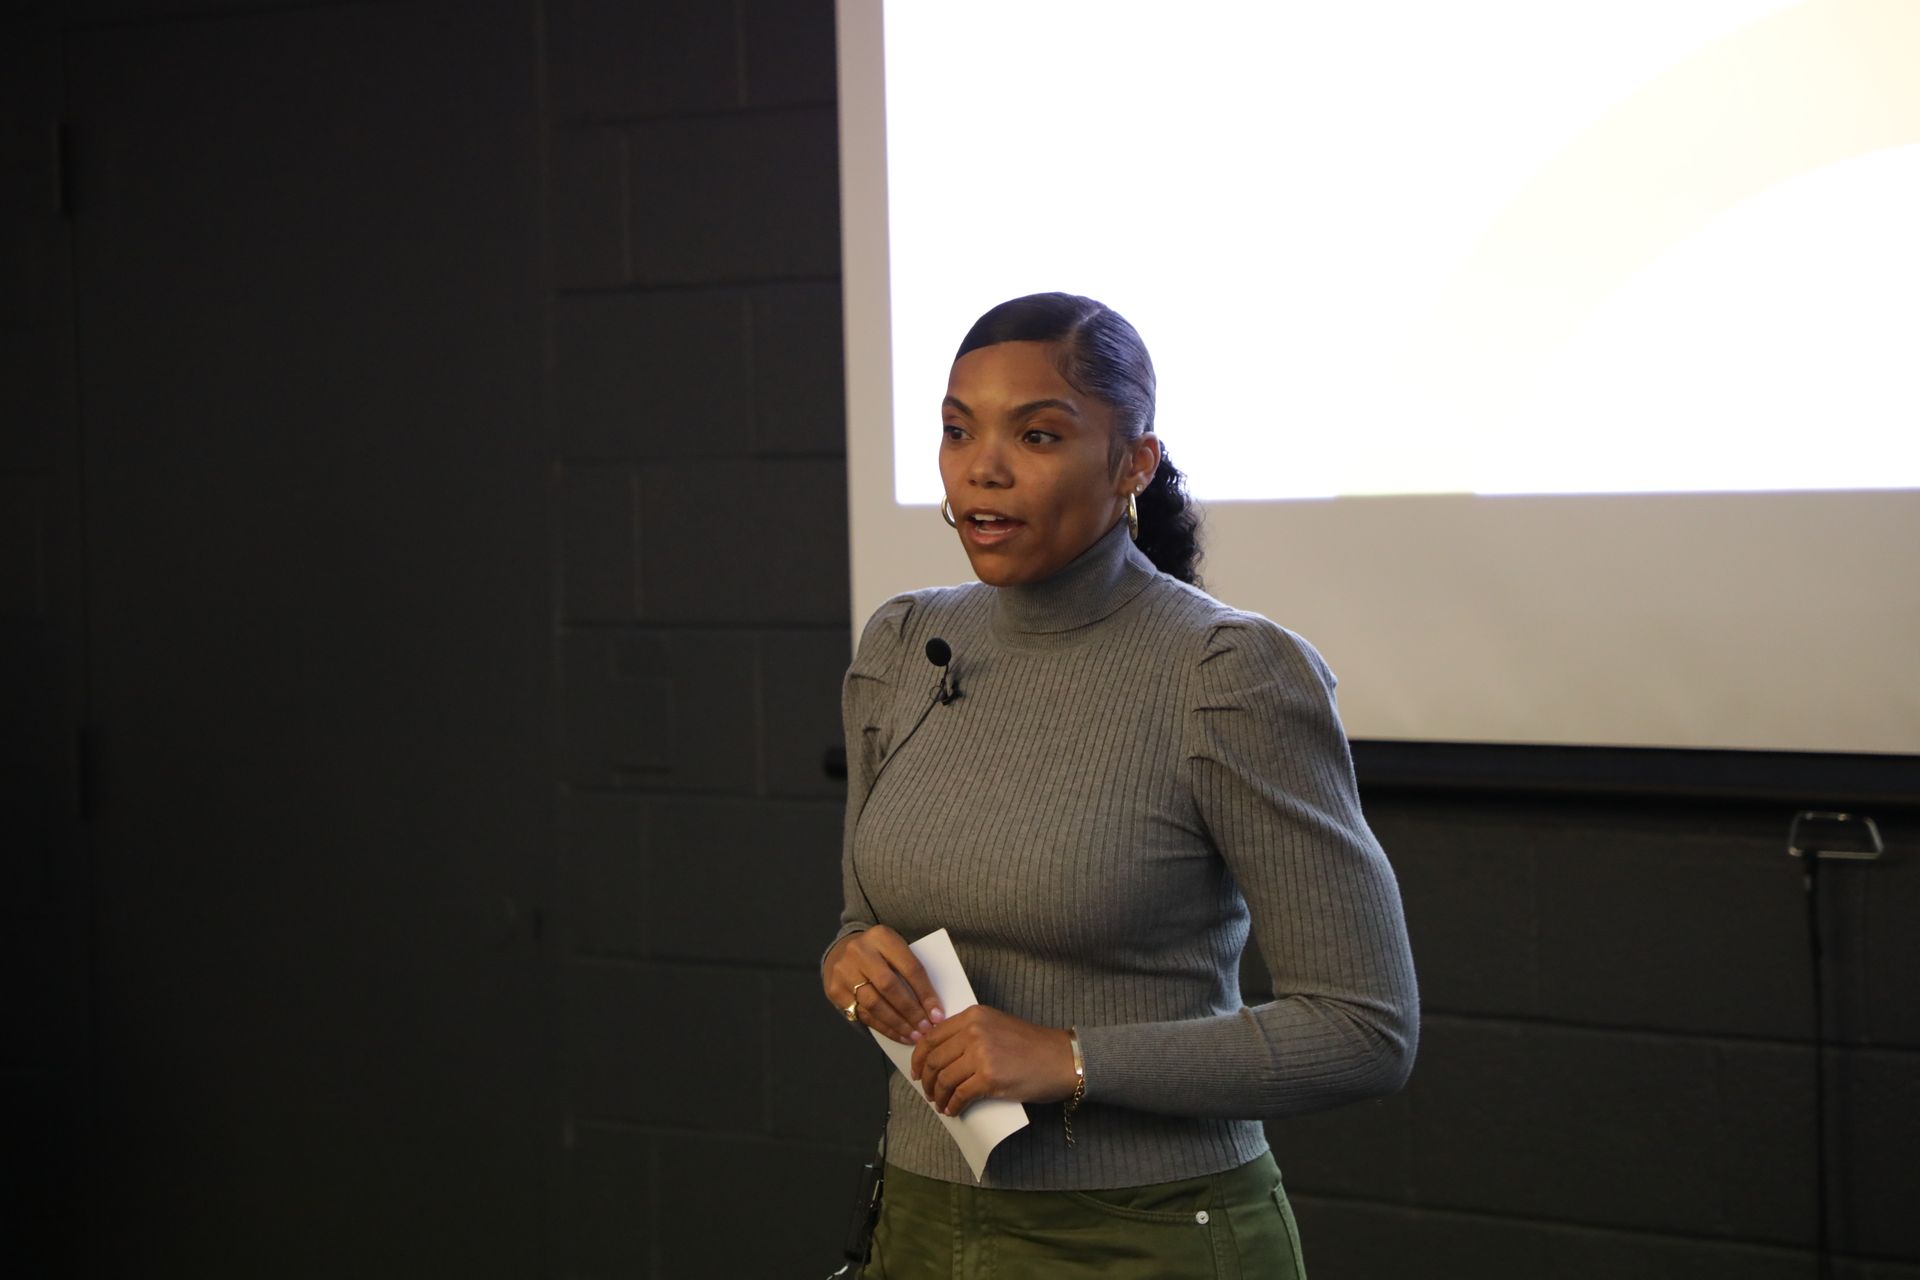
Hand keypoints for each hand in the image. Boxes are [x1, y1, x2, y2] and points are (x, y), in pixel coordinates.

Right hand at [821, 926, 942, 1044]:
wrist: (841, 951)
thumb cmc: (879, 954)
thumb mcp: (895, 949)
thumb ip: (910, 970)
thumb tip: (933, 1007)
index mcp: (882, 936)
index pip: (909, 967)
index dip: (925, 993)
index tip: (938, 1014)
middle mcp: (859, 951)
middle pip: (890, 986)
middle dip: (911, 1011)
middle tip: (926, 1029)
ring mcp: (844, 971)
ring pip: (874, 1004)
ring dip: (897, 1024)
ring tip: (914, 1036)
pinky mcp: (835, 990)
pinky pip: (863, 1014)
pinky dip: (884, 1028)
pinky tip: (898, 1035)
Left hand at [909, 1006, 1076, 1116]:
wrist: (1061, 1059)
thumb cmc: (1032, 1046)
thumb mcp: (997, 1026)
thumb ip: (970, 1033)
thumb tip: (941, 1056)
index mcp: (973, 1016)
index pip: (932, 1036)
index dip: (918, 1057)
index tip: (915, 1071)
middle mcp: (973, 1031)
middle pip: (934, 1060)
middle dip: (926, 1080)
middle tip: (928, 1092)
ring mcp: (980, 1055)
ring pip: (943, 1079)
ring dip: (938, 1096)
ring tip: (941, 1104)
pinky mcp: (988, 1078)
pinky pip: (960, 1095)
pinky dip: (953, 1106)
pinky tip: (954, 1110)